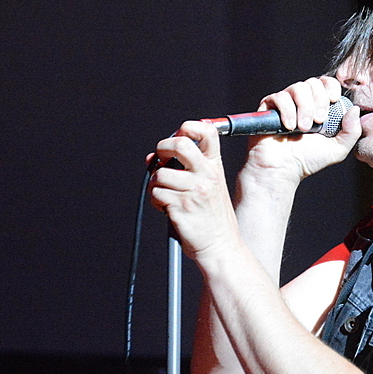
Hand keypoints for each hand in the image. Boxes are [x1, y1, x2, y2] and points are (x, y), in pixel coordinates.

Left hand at [148, 121, 239, 260]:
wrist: (220, 246)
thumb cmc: (212, 218)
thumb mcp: (207, 187)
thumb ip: (183, 168)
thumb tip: (152, 157)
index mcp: (215, 167)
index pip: (207, 132)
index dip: (187, 127)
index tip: (178, 137)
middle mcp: (206, 175)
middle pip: (179, 144)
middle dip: (162, 149)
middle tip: (161, 160)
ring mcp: (194, 190)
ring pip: (159, 173)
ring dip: (155, 185)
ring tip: (167, 196)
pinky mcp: (181, 206)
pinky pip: (155, 194)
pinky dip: (156, 201)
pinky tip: (167, 208)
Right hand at [242, 76, 360, 186]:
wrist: (283, 170)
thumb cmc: (308, 160)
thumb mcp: (338, 149)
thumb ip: (352, 131)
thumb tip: (355, 109)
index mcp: (318, 106)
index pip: (326, 82)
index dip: (331, 86)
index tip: (333, 99)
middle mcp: (302, 101)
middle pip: (313, 83)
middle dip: (319, 101)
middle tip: (318, 121)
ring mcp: (285, 103)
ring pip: (298, 87)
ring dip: (305, 108)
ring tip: (303, 128)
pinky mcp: (269, 107)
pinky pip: (280, 97)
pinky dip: (288, 111)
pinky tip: (290, 127)